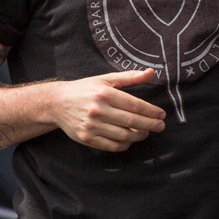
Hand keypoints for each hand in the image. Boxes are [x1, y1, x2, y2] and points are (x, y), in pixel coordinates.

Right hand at [51, 68, 165, 151]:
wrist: (56, 103)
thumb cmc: (84, 90)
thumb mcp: (105, 80)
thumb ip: (129, 77)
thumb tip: (151, 72)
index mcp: (105, 94)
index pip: (135, 105)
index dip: (151, 111)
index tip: (161, 114)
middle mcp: (98, 110)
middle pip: (132, 121)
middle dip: (150, 125)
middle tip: (160, 126)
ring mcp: (92, 126)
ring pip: (123, 135)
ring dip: (139, 136)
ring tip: (146, 133)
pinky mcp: (87, 138)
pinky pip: (112, 146)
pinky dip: (124, 144)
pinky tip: (130, 140)